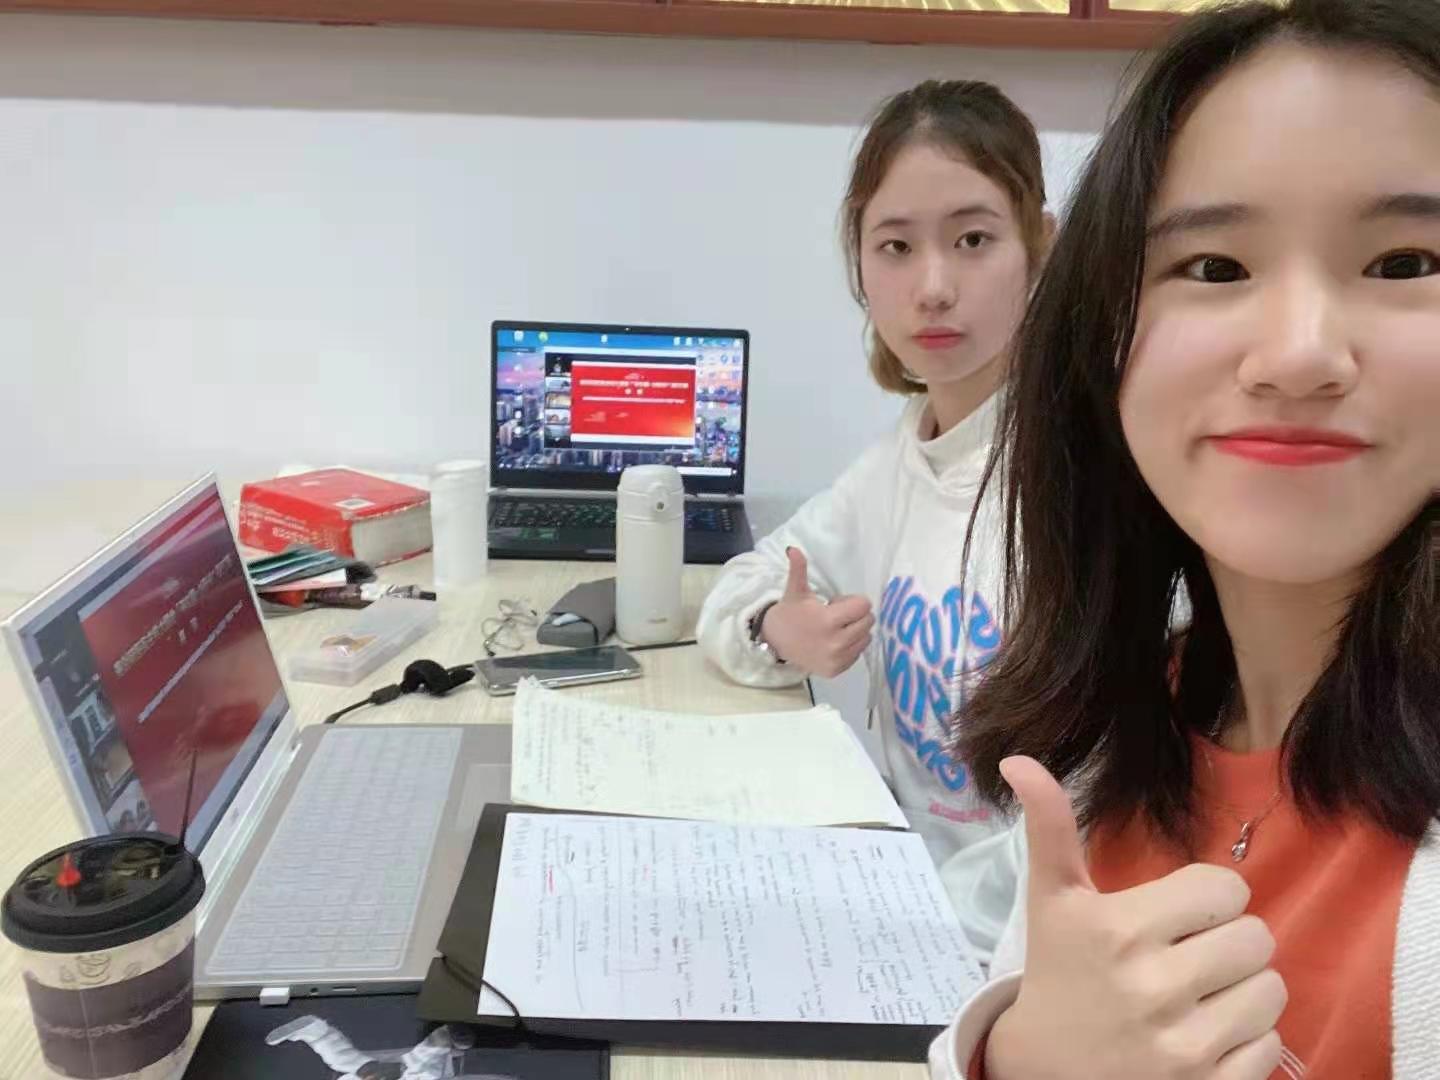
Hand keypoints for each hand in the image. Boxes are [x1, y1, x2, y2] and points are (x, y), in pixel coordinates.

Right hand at [758, 547, 874, 676]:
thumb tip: (793, 548)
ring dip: (856, 631)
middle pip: (868, 621)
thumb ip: (798, 569)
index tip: (836, 603)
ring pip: (866, 638)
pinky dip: (851, 646)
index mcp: (827, 620)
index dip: (853, 601)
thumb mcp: (795, 591)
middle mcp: (836, 642)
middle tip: (836, 616)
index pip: (864, 605)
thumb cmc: (789, 613)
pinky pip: (858, 653)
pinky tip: (833, 642)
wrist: (774, 643)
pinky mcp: (837, 670)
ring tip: (835, 629)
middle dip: (856, 615)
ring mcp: (837, 659)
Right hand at [985, 757, 1286, 1079]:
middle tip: (1191, 956)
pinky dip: (1247, 1041)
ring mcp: (1182, 1045)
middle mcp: (1152, 987)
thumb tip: (1017, 757)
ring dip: (1243, 991)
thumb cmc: (1058, 971)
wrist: (1044, 1070)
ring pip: (1271, 991)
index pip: (1226, 888)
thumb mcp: (1051, 899)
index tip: (1177, 915)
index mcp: (1118, 930)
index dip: (1207, 897)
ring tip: (1200, 996)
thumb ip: (1048, 827)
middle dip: (1229, 942)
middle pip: (1256, 937)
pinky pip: (1272, 1046)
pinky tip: (1203, 1036)